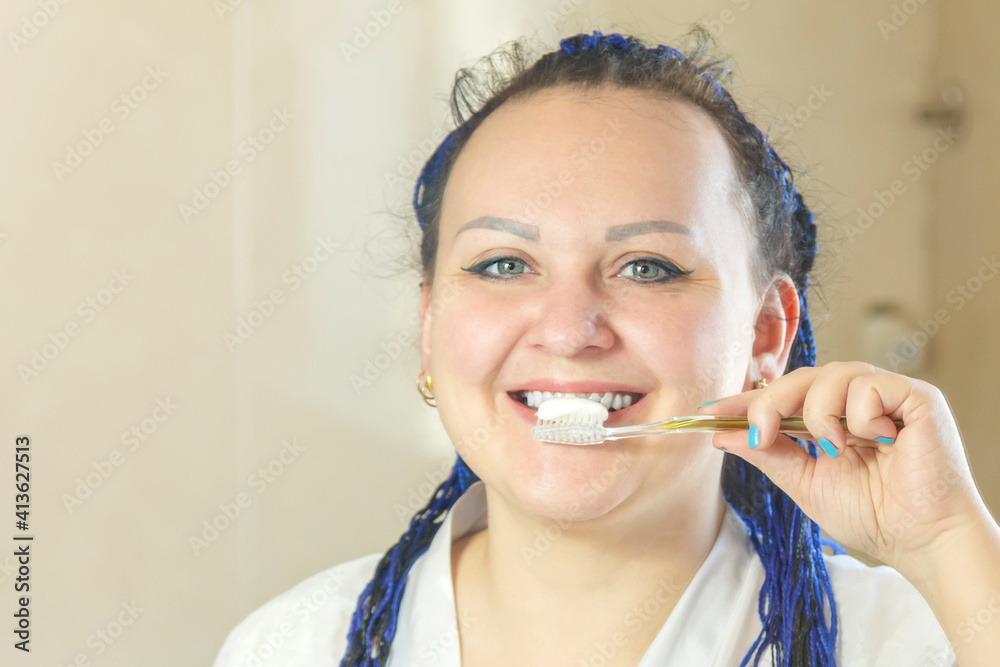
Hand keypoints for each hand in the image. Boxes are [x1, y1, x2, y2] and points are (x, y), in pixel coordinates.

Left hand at [700, 361, 989, 577]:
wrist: (920, 542)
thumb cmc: (873, 516)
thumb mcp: (806, 483)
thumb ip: (768, 454)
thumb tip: (721, 435)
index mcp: (834, 417)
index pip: (785, 396)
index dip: (747, 399)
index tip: (710, 411)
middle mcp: (859, 398)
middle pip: (801, 377)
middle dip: (770, 403)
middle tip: (760, 434)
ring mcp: (888, 394)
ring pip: (831, 374)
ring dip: (819, 414)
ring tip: (835, 449)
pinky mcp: (916, 397)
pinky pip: (869, 384)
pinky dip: (860, 415)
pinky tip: (877, 441)